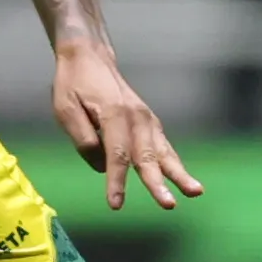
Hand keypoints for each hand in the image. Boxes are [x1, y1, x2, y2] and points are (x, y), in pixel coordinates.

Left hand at [53, 41, 200, 210]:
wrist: (90, 57)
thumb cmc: (73, 85)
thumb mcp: (65, 109)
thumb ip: (82, 138)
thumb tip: (101, 166)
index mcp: (113, 114)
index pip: (116, 154)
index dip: (116, 181)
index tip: (116, 203)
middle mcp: (136, 117)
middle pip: (147, 156)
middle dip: (158, 182)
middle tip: (168, 204)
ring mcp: (147, 118)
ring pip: (164, 151)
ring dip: (179, 174)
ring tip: (195, 192)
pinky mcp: (151, 121)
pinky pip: (164, 146)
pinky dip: (174, 163)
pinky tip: (184, 180)